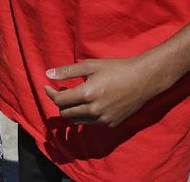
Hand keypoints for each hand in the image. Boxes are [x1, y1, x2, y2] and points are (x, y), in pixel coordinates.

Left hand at [43, 56, 163, 126]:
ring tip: (73, 97)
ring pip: (77, 121)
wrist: (143, 79)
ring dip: (71, 110)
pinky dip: (84, 115)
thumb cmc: (116, 68)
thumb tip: (48, 74)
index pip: (60, 101)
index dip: (50, 94)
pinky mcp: (111, 124)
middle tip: (61, 91)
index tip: (46, 87)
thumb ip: (68, 71)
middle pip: (66, 113)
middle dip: (60, 103)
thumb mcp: (91, 65)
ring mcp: (103, 119)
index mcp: (87, 94)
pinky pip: (91, 123)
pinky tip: (88, 103)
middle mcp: (94, 110)